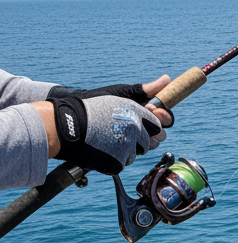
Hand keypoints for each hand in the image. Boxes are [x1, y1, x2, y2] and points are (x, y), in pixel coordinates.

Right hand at [51, 94, 165, 174]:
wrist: (65, 125)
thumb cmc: (92, 107)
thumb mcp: (119, 94)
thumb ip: (145, 91)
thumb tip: (167, 80)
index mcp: (136, 113)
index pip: (160, 125)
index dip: (152, 125)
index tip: (141, 124)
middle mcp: (134, 130)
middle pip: (153, 142)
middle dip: (142, 138)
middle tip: (121, 131)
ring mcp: (126, 147)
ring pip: (138, 153)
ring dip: (128, 148)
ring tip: (109, 137)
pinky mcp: (117, 162)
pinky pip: (124, 162)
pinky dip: (116, 158)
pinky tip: (104, 147)